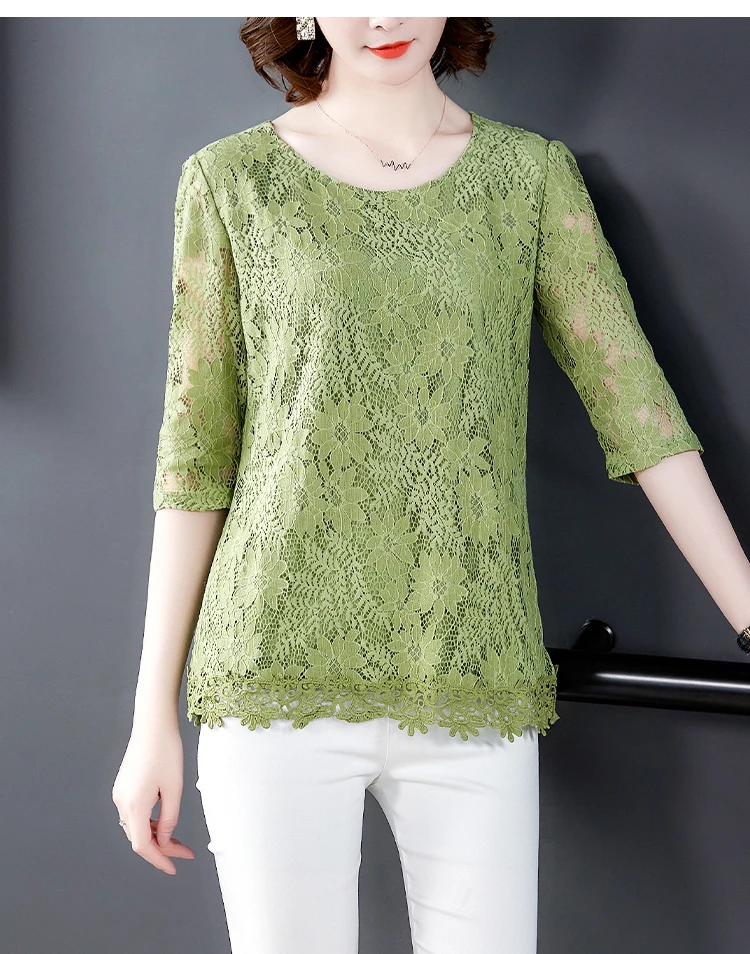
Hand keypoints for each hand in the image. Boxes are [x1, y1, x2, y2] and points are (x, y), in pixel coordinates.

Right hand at [112, 723, 194, 874]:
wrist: (153, 724)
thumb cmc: (166, 751)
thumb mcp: (174, 788)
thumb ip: (169, 818)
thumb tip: (164, 840)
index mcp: (133, 805)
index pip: (142, 845)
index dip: (159, 859)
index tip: (174, 868)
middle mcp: (121, 802)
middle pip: (138, 837)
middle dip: (161, 848)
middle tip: (185, 852)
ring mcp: (120, 794)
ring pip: (136, 826)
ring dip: (156, 836)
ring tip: (178, 840)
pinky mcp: (124, 786)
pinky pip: (135, 813)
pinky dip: (149, 822)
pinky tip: (164, 822)